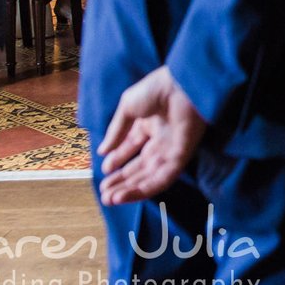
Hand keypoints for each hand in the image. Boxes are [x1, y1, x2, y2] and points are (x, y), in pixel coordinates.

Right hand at [96, 65, 206, 205]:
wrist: (181, 85)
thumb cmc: (157, 89)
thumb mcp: (128, 108)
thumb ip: (116, 131)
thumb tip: (102, 151)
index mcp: (149, 124)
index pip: (131, 148)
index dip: (117, 160)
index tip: (104, 171)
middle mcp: (160, 139)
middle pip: (140, 167)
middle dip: (121, 181)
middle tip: (104, 193)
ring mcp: (171, 149)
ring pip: (149, 177)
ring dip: (129, 190)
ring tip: (109, 199)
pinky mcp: (181, 157)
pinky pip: (162, 178)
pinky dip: (144, 190)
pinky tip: (125, 195)